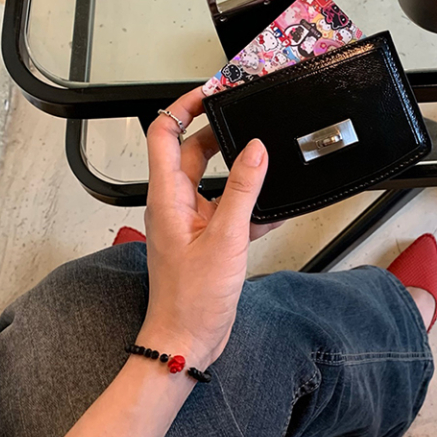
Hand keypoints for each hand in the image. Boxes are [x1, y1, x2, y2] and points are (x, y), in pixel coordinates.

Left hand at [141, 92, 268, 370]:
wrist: (186, 342)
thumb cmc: (190, 301)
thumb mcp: (225, 240)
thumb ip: (243, 192)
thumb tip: (255, 150)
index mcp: (166, 197)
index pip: (164, 133)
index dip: (183, 107)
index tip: (211, 93)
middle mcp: (174, 205)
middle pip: (191, 152)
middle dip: (218, 133)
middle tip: (244, 117)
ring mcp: (190, 223)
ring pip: (213, 181)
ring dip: (239, 171)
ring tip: (265, 158)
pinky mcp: (206, 241)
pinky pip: (227, 211)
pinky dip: (249, 206)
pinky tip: (273, 209)